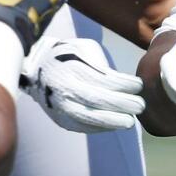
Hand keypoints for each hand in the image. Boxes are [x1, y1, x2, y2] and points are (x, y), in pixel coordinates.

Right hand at [21, 38, 144, 132]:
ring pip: (88, 119)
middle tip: (140, 106)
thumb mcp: (84, 48)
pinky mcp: (59, 119)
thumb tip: (122, 82)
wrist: (35, 69)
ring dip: (112, 122)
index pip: (103, 80)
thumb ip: (101, 63)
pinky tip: (114, 125)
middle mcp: (65, 89)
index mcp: (73, 68)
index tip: (139, 85)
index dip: (124, 85)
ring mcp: (60, 106)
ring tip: (130, 121)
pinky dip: (100, 128)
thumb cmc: (68, 54)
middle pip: (97, 101)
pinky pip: (81, 127)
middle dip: (122, 105)